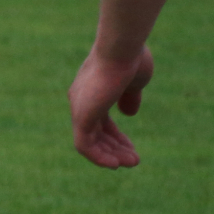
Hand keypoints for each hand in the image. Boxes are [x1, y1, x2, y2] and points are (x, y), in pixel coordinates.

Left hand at [70, 45, 153, 167]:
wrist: (122, 49)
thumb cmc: (130, 59)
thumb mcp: (133, 82)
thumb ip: (129, 97)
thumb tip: (129, 113)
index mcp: (91, 90)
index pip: (100, 120)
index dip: (116, 137)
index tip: (132, 148)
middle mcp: (81, 99)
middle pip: (95, 132)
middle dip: (114, 148)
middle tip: (134, 160)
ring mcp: (79, 107)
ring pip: (90, 141)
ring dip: (110, 155)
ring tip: (131, 163)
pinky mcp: (81, 115)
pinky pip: (84, 145)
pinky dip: (98, 157)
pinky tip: (114, 164)